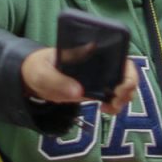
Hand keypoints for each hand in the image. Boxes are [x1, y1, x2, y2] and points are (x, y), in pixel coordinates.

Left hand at [22, 49, 137, 114]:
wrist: (32, 78)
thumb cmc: (38, 66)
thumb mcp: (42, 72)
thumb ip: (56, 81)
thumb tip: (78, 92)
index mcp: (87, 51)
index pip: (116, 51)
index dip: (125, 65)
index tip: (122, 80)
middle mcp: (97, 62)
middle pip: (126, 69)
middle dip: (129, 84)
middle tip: (117, 96)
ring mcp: (97, 76)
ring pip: (124, 84)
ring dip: (125, 97)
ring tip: (112, 107)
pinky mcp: (95, 90)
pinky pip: (113, 96)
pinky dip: (116, 105)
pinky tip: (106, 110)